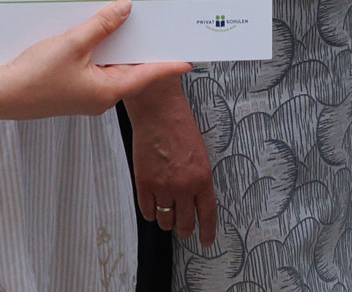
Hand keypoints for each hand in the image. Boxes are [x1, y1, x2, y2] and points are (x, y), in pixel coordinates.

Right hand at [0, 0, 187, 121]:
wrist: (2, 95)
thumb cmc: (36, 77)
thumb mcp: (73, 44)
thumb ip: (101, 25)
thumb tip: (125, 9)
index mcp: (107, 91)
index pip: (147, 75)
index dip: (168, 64)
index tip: (189, 58)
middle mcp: (101, 95)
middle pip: (131, 68)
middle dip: (142, 47)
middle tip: (161, 26)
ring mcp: (87, 92)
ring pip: (112, 64)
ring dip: (118, 44)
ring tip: (131, 21)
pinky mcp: (74, 86)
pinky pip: (96, 65)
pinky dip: (101, 48)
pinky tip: (99, 30)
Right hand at [125, 78, 216, 245]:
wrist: (158, 111)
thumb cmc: (180, 127)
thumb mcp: (200, 155)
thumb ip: (198, 180)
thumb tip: (195, 202)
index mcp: (202, 178)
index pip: (207, 214)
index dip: (206, 232)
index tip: (205, 241)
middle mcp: (183, 187)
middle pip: (184, 223)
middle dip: (184, 229)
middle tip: (183, 229)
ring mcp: (162, 186)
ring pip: (165, 220)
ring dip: (166, 220)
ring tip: (166, 211)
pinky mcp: (143, 184)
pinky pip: (147, 211)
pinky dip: (150, 211)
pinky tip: (153, 204)